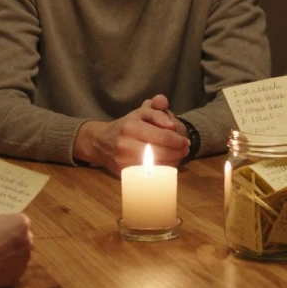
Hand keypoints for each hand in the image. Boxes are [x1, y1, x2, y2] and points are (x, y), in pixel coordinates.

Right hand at [0, 212, 34, 287]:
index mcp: (21, 223)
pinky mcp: (20, 273)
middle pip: (22, 237)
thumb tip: (0, 225)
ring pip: (20, 252)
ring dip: (11, 253)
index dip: (7, 225)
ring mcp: (25, 258)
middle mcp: (28, 240)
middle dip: (12, 239)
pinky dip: (8, 265)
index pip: (19, 221)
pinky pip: (16, 266)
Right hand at [73, 95, 188, 174]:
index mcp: (131, 127)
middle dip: (178, 152)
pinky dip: (161, 170)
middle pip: (161, 152)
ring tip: (178, 156)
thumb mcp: (140, 113)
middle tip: (185, 149)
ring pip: (156, 166)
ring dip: (172, 162)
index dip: (178, 140)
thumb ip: (158, 112)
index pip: (162, 136)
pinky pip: (149, 174)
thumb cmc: (125, 125)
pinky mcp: (124, 174)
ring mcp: (124, 161)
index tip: (185, 141)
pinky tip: (166, 163)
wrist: (101, 143)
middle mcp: (126, 145)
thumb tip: (172, 125)